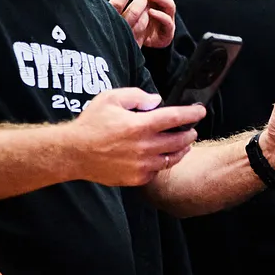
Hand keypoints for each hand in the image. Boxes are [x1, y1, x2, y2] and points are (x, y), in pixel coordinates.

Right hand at [66, 88, 203, 186]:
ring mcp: (142, 165)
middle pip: (180, 141)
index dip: (192, 113)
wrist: (73, 153)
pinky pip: (157, 171)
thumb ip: (136, 96)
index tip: (201, 111)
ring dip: (181, 150)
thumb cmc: (91, 124)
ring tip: (183, 144)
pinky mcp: (137, 178)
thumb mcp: (110, 99)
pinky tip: (160, 157)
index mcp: (140, 125)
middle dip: (189, 133)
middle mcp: (145, 147)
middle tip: (191, 129)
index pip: (176, 118)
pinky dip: (162, 163)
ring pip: (172, 158)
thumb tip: (157, 101)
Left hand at [110, 0, 175, 49]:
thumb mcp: (129, 12)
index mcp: (154, 2)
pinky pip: (168, 21)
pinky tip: (151, 12)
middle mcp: (163, 9)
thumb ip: (128, 0)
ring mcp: (167, 19)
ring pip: (169, 4)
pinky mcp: (168, 32)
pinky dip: (160, 15)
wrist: (138, 49)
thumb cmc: (135, 29)